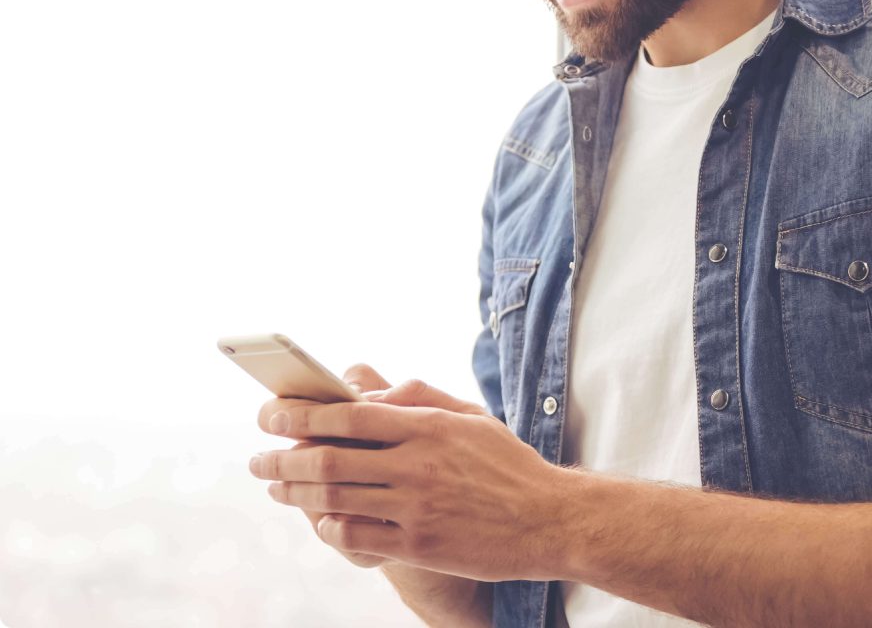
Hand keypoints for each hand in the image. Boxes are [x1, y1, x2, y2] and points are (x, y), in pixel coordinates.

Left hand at [250, 373, 574, 581]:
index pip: (350, 416)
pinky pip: (359, 537)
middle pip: (332, 459)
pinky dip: (330, 527)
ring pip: (338, 497)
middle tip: (257, 459)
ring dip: (296, 492)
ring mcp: (417, 508)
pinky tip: (318, 519)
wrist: (549, 519)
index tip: (271, 413)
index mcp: (429, 426)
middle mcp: (418, 465)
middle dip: (284, 458)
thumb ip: (419, 398)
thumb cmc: (507, 463)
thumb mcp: (470, 416)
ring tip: (275, 486)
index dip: (303, 414)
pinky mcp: (421, 546)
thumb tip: (368, 390)